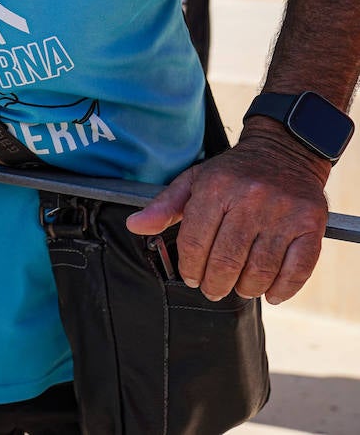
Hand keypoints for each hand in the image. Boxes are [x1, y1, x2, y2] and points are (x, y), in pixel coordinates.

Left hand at [127, 131, 329, 303]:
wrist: (283, 152)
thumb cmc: (232, 173)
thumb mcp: (194, 181)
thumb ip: (164, 206)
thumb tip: (134, 226)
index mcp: (215, 188)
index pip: (196, 242)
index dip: (191, 268)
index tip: (191, 278)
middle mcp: (250, 198)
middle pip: (227, 260)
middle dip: (215, 284)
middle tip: (213, 290)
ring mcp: (283, 212)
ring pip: (261, 269)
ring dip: (247, 288)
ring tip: (239, 288)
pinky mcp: (311, 223)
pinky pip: (298, 268)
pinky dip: (283, 288)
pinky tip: (270, 293)